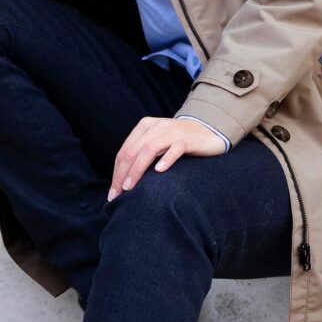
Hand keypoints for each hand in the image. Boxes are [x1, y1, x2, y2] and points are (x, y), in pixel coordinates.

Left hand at [107, 116, 227, 200]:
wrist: (207, 131)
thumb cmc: (178, 142)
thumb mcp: (157, 143)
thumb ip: (141, 154)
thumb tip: (122, 180)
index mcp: (144, 127)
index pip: (124, 151)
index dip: (116, 172)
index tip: (113, 193)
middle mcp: (156, 127)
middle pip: (132, 151)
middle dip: (122, 174)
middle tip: (118, 194)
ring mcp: (172, 132)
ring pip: (149, 149)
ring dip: (137, 169)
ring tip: (130, 187)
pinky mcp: (187, 139)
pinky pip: (174, 149)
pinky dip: (166, 159)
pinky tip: (159, 171)